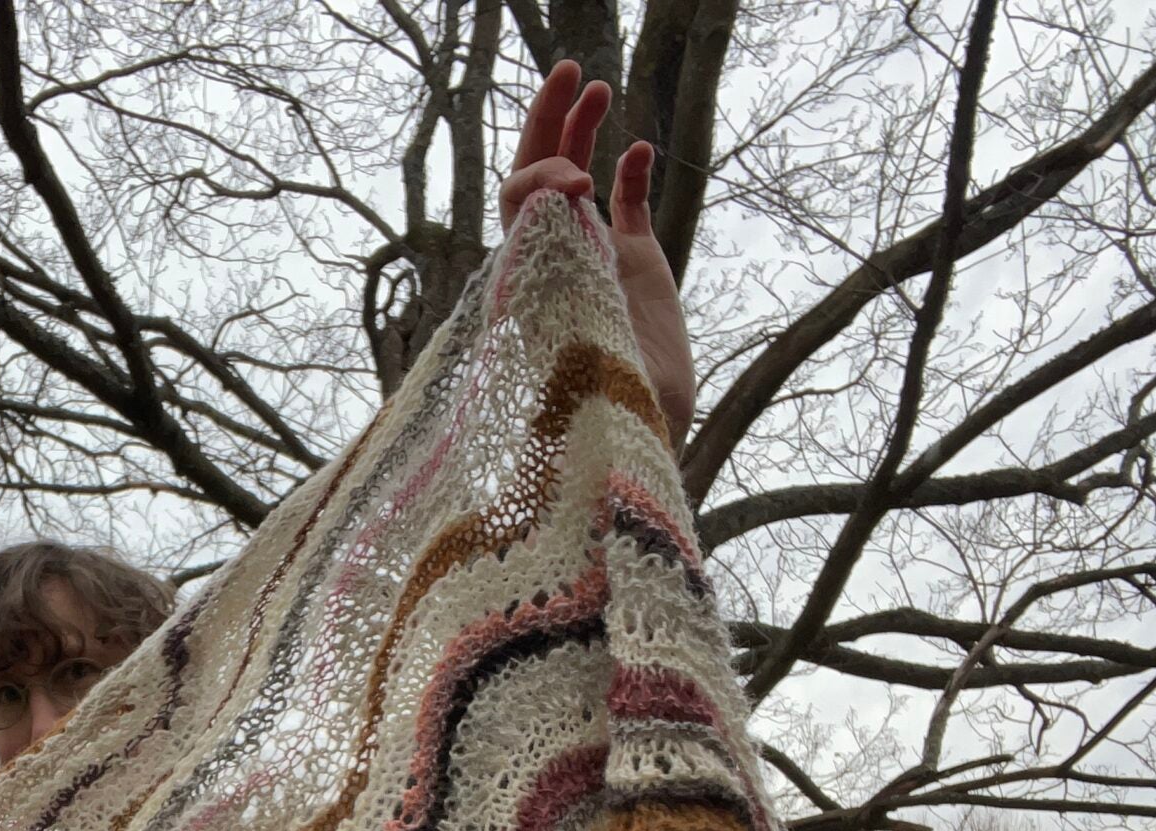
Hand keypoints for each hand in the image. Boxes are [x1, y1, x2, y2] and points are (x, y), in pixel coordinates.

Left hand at [499, 60, 696, 444]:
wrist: (634, 433)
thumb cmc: (585, 403)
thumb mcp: (559, 331)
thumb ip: (553, 268)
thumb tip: (558, 198)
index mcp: (525, 269)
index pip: (516, 196)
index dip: (539, 173)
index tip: (575, 183)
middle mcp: (553, 254)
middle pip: (539, 171)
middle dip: (549, 119)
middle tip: (568, 71)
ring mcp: (593, 255)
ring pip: (581, 177)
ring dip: (584, 130)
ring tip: (598, 88)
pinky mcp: (634, 266)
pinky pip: (628, 205)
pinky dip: (632, 172)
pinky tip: (639, 148)